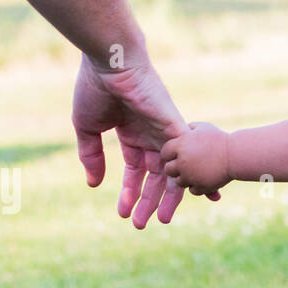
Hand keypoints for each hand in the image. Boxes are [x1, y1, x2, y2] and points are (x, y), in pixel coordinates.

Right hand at [72, 54, 218, 227]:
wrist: (110, 62)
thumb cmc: (96, 87)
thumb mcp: (87, 128)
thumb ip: (91, 155)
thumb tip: (94, 184)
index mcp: (133, 134)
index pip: (137, 171)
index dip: (131, 192)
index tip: (124, 214)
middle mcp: (153, 135)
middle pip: (158, 175)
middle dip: (150, 201)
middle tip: (144, 226)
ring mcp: (165, 130)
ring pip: (173, 170)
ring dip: (168, 196)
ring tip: (161, 220)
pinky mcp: (174, 125)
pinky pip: (188, 153)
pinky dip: (194, 172)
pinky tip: (199, 192)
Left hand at [162, 122, 232, 194]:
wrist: (237, 154)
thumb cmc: (221, 139)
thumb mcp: (204, 127)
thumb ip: (189, 128)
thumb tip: (182, 132)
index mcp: (181, 145)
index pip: (165, 152)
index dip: (172, 153)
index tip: (180, 153)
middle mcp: (182, 161)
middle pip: (169, 169)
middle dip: (177, 167)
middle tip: (189, 164)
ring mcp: (190, 175)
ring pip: (179, 181)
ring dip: (187, 178)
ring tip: (199, 170)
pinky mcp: (200, 186)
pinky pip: (192, 189)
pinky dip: (198, 186)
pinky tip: (207, 178)